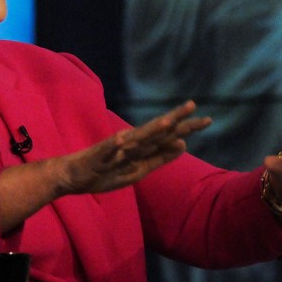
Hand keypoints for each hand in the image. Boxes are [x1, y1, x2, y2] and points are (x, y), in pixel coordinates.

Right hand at [54, 100, 211, 195]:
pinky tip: (122, 140)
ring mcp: (115, 149)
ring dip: (149, 130)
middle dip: (174, 120)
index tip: (207, 120)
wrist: (73, 176)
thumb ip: (159, 157)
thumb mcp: (139, 170)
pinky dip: (115, 146)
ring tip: (166, 122)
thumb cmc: (106, 172)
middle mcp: (131, 143)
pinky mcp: (98, 155)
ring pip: (135, 139)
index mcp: (142, 147)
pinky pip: (108, 151)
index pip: (168, 136)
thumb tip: (183, 145)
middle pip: (156, 132)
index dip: (186, 128)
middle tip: (193, 105)